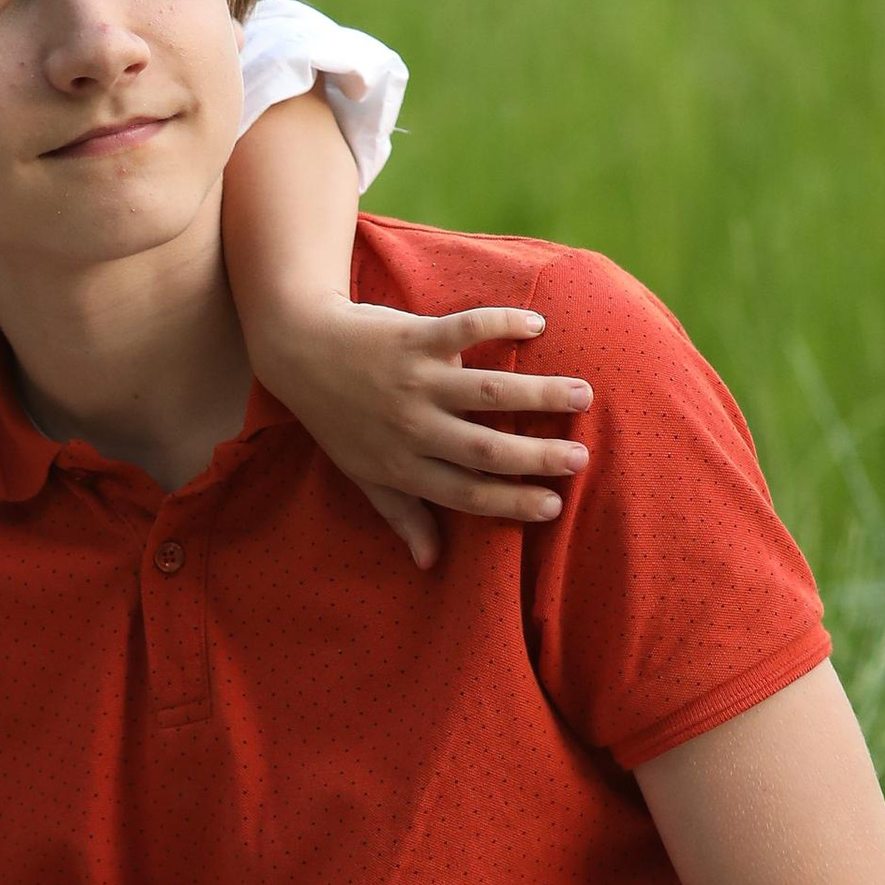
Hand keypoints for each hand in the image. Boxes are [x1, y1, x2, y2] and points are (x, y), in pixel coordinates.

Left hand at [287, 305, 591, 571]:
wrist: (301, 352)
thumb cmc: (337, 419)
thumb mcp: (363, 475)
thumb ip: (401, 515)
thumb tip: (429, 562)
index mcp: (403, 467)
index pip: (466, 494)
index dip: (510, 501)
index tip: (554, 505)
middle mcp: (412, 429)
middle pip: (484, 449)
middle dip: (535, 457)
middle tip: (580, 458)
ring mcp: (414, 382)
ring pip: (486, 393)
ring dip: (538, 394)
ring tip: (583, 394)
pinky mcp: (415, 338)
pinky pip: (465, 328)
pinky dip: (501, 323)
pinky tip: (535, 325)